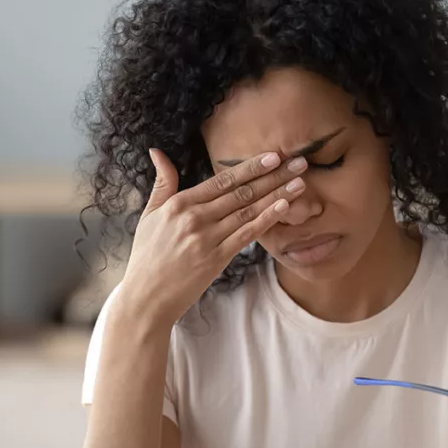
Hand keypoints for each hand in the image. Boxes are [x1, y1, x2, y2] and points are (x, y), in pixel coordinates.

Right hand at [120, 147, 307, 324]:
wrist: (146, 296)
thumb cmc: (148, 255)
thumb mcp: (149, 215)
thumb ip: (162, 183)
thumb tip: (158, 151)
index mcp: (180, 204)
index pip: (222, 179)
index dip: (251, 167)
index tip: (274, 156)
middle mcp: (195, 218)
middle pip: (241, 192)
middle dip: (273, 176)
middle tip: (299, 162)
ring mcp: (207, 239)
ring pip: (248, 211)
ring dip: (277, 194)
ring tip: (300, 182)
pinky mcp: (216, 259)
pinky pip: (246, 235)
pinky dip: (266, 219)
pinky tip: (284, 207)